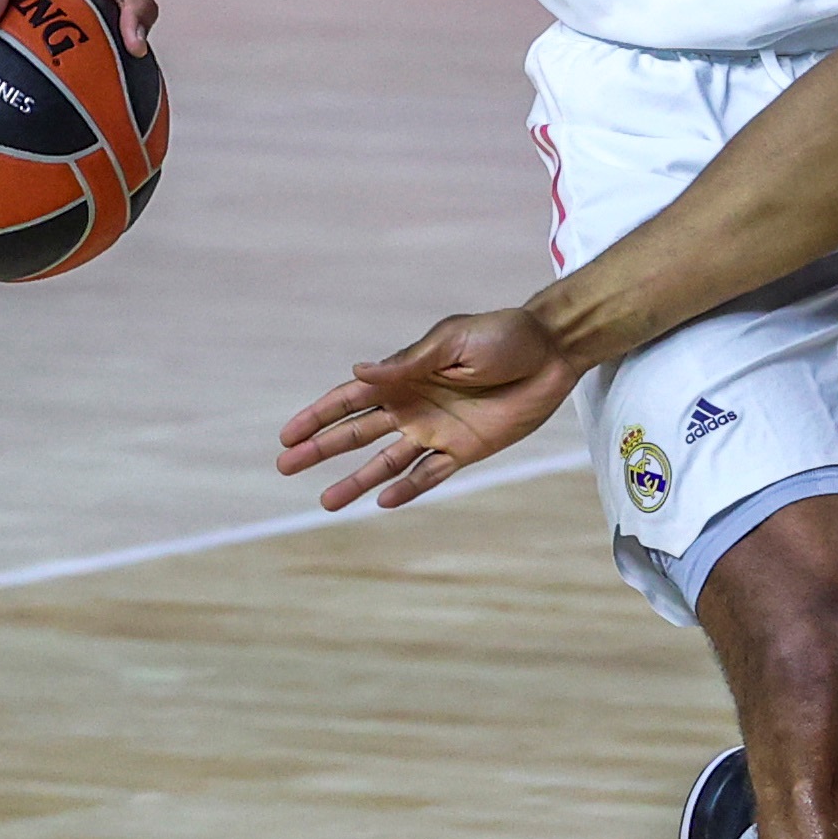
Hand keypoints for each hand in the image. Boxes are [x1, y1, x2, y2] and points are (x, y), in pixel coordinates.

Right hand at [277, 306, 582, 511]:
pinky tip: (382, 501)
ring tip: (325, 502)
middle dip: (320, 449)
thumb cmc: (503, 336)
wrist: (552, 352)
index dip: (317, 416)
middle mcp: (413, 406)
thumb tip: (358, 371)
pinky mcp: (466, 449)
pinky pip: (430, 474)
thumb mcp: (452, 341)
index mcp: (404, 375)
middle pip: (356, 433)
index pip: (349, 398)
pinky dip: (407, 489)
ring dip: (356, 480)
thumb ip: (408, 362)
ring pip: (386, 462)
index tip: (286, 434)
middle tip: (285, 466)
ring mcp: (437, 431)